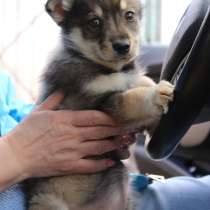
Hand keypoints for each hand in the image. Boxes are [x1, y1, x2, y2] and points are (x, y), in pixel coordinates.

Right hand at [0, 93, 126, 189]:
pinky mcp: (69, 165)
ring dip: (114, 144)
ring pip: (99, 146)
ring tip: (126, 141)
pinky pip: (90, 165)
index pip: (94, 117)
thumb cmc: (26, 131)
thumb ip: (54, 99)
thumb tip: (63, 89)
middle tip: (129, 128)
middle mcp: (72, 135)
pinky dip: (102, 163)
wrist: (16, 155)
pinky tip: (112, 161)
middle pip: (100, 131)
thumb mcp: (39, 111)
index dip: (109, 117)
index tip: (119, 117)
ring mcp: (72, 151)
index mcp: (66, 120)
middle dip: (116, 129)